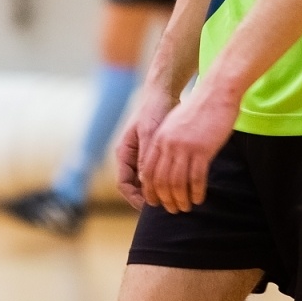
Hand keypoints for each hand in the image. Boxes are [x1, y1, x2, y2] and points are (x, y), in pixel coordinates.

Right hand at [115, 91, 177, 209]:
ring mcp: (142, 156)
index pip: (123, 185)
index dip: (134, 199)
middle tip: (166, 207)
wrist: (164, 93)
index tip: (151, 207)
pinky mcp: (155, 153)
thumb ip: (145, 156)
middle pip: (135, 187)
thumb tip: (145, 182)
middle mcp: (131, 157)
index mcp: (123, 153)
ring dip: (157, 191)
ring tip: (173, 199)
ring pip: (146, 182)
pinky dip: (165, 181)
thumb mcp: (149, 133)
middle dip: (147, 198)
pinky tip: (178, 186)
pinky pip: (157, 174)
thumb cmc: (154, 110)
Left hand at [137, 82, 240, 213]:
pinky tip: (199, 199)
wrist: (216, 92)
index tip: (156, 202)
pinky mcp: (202, 149)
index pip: (148, 171)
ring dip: (181, 199)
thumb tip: (167, 161)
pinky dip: (197, 192)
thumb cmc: (198, 108)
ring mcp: (185, 147)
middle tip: (172, 209)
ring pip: (177, 183)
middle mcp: (168, 144)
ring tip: (185, 208)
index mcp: (159, 138)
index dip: (150, 190)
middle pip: (160, 181)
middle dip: (164, 199)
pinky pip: (197, 178)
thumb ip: (168, 141)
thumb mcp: (175, 123)